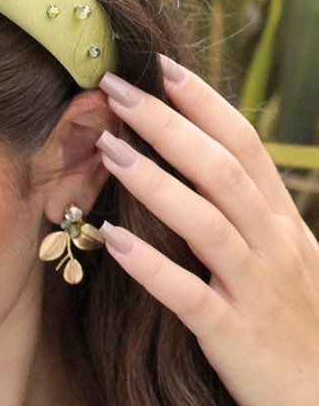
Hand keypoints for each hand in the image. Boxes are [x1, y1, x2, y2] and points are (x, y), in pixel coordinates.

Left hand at [94, 57, 318, 405]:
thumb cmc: (298, 336)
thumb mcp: (285, 266)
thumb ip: (251, 221)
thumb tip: (204, 176)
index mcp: (284, 226)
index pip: (246, 148)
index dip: (205, 105)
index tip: (162, 68)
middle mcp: (275, 248)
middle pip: (223, 172)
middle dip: (170, 125)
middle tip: (118, 89)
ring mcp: (258, 291)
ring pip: (208, 222)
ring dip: (156, 182)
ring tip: (108, 148)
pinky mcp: (236, 337)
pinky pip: (191, 295)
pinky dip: (154, 266)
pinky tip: (114, 241)